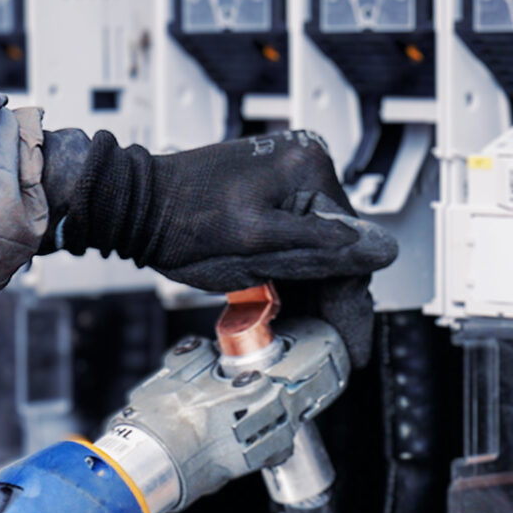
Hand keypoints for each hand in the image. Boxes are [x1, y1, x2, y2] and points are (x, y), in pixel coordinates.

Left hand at [41, 130, 397, 365]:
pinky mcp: (269, 193)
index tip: (353, 345)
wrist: (134, 205)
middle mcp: (304, 166)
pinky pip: (296, 240)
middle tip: (332, 347)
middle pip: (336, 249)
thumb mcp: (256, 247)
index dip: (350, 305)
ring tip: (307, 334)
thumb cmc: (178, 220)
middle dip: (331, 301)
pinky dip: (293, 274)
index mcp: (309, 170)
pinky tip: (287, 305)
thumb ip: (320, 250)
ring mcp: (286, 177)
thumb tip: (379, 250)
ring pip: (317, 250)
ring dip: (313, 292)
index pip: (351, 248)